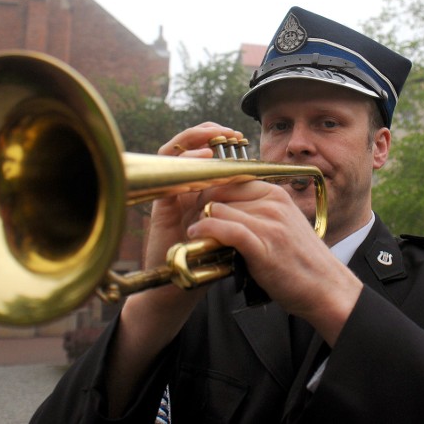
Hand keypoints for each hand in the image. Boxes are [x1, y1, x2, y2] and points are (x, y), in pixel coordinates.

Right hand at [107, 122, 244, 415]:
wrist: (179, 292)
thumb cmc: (209, 263)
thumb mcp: (231, 230)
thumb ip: (240, 209)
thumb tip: (264, 186)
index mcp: (200, 192)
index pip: (207, 156)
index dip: (219, 141)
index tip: (241, 136)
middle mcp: (182, 190)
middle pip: (189, 148)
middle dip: (208, 135)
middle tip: (230, 132)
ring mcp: (170, 195)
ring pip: (175, 155)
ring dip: (195, 141)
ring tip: (217, 137)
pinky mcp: (159, 205)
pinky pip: (167, 175)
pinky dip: (184, 163)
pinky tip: (204, 160)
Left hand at [187, 181, 362, 345]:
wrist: (325, 287)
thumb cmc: (300, 260)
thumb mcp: (282, 223)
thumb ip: (257, 211)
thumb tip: (222, 206)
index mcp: (276, 194)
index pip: (230, 179)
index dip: (209, 192)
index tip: (199, 207)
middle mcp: (273, 203)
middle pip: (220, 193)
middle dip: (201, 206)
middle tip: (194, 222)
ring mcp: (269, 223)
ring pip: (218, 209)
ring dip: (201, 221)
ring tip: (195, 234)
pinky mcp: (262, 245)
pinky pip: (224, 228)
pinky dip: (205, 230)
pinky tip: (197, 235)